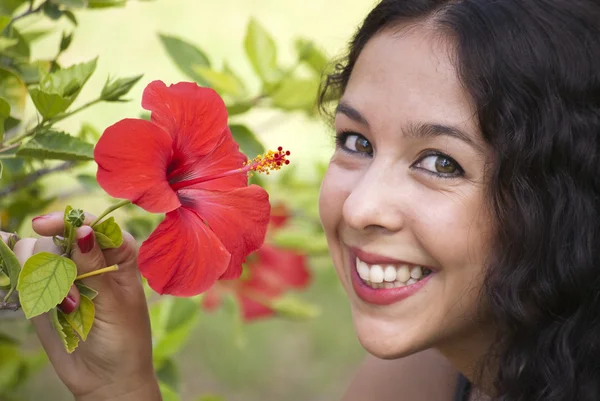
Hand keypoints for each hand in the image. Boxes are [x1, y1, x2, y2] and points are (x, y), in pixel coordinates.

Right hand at [13, 212, 160, 400]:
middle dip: (55, 263)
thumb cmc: (123, 339)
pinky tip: (14, 266)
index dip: (69, 223)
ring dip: (38, 275)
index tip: (43, 227)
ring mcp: (65, 272)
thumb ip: (94, 269)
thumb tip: (83, 230)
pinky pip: (23, 271)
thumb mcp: (113, 305)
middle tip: (70, 301)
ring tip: (62, 308)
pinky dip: (17, 273)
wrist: (106, 378)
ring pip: (36, 252)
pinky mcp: (44, 291)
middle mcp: (90, 257)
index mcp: (119, 254)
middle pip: (58, 237)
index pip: (93, 225)